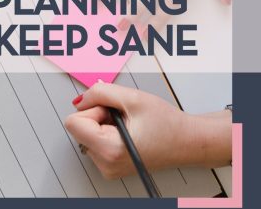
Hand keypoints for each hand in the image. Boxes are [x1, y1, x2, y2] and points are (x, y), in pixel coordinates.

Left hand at [64, 82, 231, 178]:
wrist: (188, 142)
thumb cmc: (167, 124)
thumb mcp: (132, 97)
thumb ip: (100, 93)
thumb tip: (79, 100)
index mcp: (109, 150)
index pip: (73, 123)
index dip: (92, 109)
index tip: (112, 111)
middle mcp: (105, 164)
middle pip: (78, 128)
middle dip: (98, 116)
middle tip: (124, 117)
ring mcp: (106, 168)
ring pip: (86, 134)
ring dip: (103, 124)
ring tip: (129, 126)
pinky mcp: (109, 166)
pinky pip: (94, 141)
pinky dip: (107, 132)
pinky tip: (127, 133)